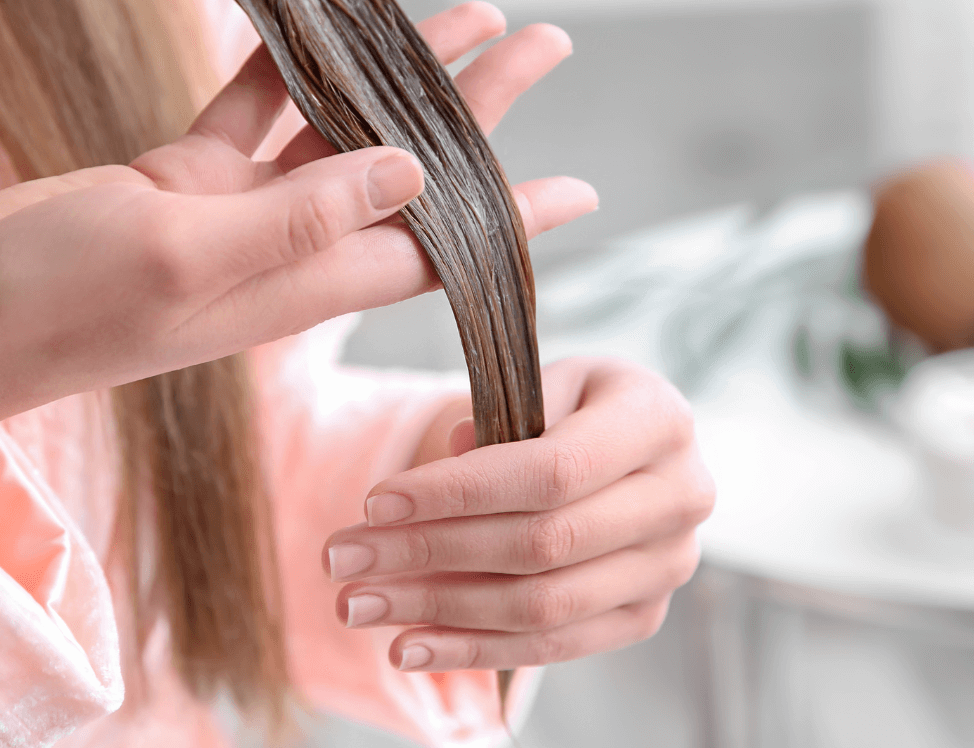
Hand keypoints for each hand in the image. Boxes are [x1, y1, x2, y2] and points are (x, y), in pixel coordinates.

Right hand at [0, 3, 595, 484]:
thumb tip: (405, 173)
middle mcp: (287, 246)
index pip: (437, 248)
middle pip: (409, 170)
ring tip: (462, 14)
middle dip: (478, 109)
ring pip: (343, 128)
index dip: (512, 216)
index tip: (583, 189)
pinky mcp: (188, 177)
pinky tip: (326, 19)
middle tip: (542, 40)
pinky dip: (292, 64)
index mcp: (300, 280)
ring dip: (398, 72)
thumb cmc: (55, 304)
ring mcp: (240, 210)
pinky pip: (259, 108)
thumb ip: (296, 220)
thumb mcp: (179, 255)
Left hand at [324, 358, 714, 670]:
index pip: (550, 470)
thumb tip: (455, 452)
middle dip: (430, 553)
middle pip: (540, 545)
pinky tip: (410, 646)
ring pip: (541, 607)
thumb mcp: (551, 375)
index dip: (460, 491)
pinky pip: (553, 646)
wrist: (640, 442)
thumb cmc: (583, 400)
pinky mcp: (644, 613)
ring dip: (439, 611)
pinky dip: (475, 649)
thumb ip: (506, 406)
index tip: (378, 500)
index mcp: (658, 422)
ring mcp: (667, 566)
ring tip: (359, 605)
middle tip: (346, 558)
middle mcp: (679, 498)